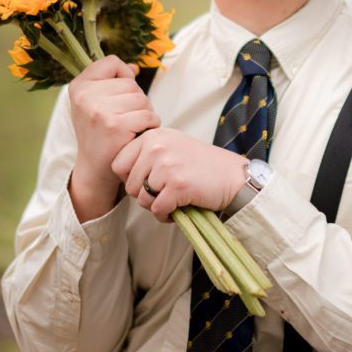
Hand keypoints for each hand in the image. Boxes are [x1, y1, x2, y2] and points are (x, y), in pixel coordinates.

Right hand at [68, 55, 160, 220]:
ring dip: (144, 113)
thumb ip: (112, 81)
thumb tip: (133, 67)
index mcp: (79, 86)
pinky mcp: (115, 126)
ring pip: (142, 99)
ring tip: (130, 127)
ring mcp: (98, 110)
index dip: (123, 77)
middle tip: (123, 119)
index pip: (112, 62)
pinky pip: (148, 115)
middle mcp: (85, 96)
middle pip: (131, 83)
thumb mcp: (96, 103)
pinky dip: (150, 126)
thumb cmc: (100, 133)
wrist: (94, 169)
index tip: (117, 97)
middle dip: (136, 100)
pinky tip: (136, 135)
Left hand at [111, 128, 247, 221]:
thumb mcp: (172, 147)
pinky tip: (181, 207)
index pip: (118, 164)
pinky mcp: (176, 185)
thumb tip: (122, 175)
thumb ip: (147, 154)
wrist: (234, 176)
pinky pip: (157, 210)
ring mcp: (166, 165)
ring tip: (175, 198)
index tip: (150, 182)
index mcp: (153, 136)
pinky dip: (167, 215)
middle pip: (129, 185)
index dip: (132, 179)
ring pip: (142, 200)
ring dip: (157, 206)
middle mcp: (156, 147)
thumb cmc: (202, 166)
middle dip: (145, 195)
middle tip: (167, 192)